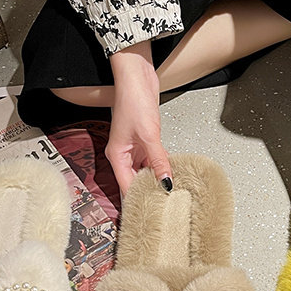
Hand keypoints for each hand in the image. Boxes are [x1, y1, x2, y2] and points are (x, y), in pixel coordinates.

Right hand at [106, 42, 172, 195]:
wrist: (137, 76)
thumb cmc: (133, 100)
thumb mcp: (148, 134)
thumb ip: (158, 160)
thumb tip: (166, 182)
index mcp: (117, 156)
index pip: (127, 187)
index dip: (138, 200)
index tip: (150, 214)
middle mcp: (124, 154)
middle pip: (136, 180)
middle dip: (150, 192)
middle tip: (165, 206)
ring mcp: (135, 147)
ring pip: (146, 170)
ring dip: (158, 179)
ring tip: (171, 194)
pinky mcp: (146, 139)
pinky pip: (154, 159)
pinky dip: (163, 166)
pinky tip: (173, 173)